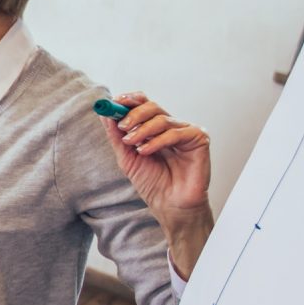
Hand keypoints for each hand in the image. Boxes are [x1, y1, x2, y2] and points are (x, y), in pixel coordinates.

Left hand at [103, 92, 211, 217]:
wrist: (169, 205)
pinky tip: (145, 151)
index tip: (114, 102)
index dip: (130, 100)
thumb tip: (104, 113)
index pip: (144, 104)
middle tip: (122, 126)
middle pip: (152, 106)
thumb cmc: (152, 183)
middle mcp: (171, 127)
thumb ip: (117, 136)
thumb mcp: (127, 158)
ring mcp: (186, 132)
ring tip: (131, 143)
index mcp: (155, 128)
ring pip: (162, 118)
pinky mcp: (199, 139)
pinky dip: (157, 140)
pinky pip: (176, 132)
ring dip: (142, 129)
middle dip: (134, 114)